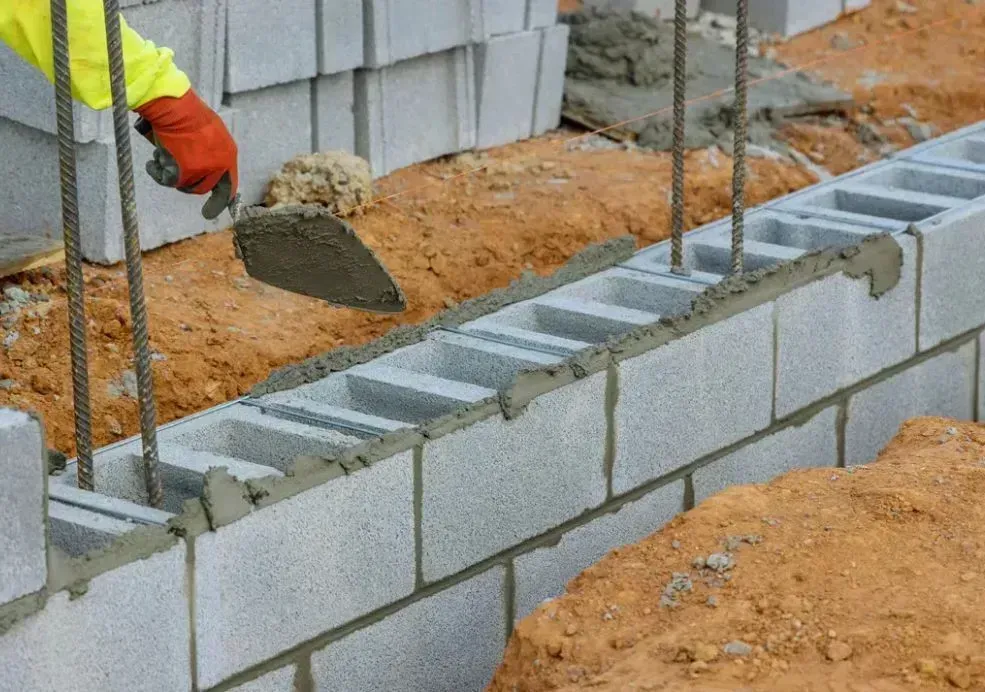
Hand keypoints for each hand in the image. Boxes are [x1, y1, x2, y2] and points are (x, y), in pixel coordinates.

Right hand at [134, 89, 237, 219]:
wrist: (176, 108)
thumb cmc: (189, 113)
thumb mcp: (211, 131)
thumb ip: (213, 150)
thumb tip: (208, 166)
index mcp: (228, 156)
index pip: (229, 186)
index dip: (220, 201)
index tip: (210, 213)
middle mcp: (219, 167)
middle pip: (203, 188)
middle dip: (188, 183)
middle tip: (175, 172)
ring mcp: (201, 171)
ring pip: (185, 185)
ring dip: (173, 175)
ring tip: (163, 155)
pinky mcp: (183, 173)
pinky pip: (167, 181)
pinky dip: (157, 172)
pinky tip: (152, 162)